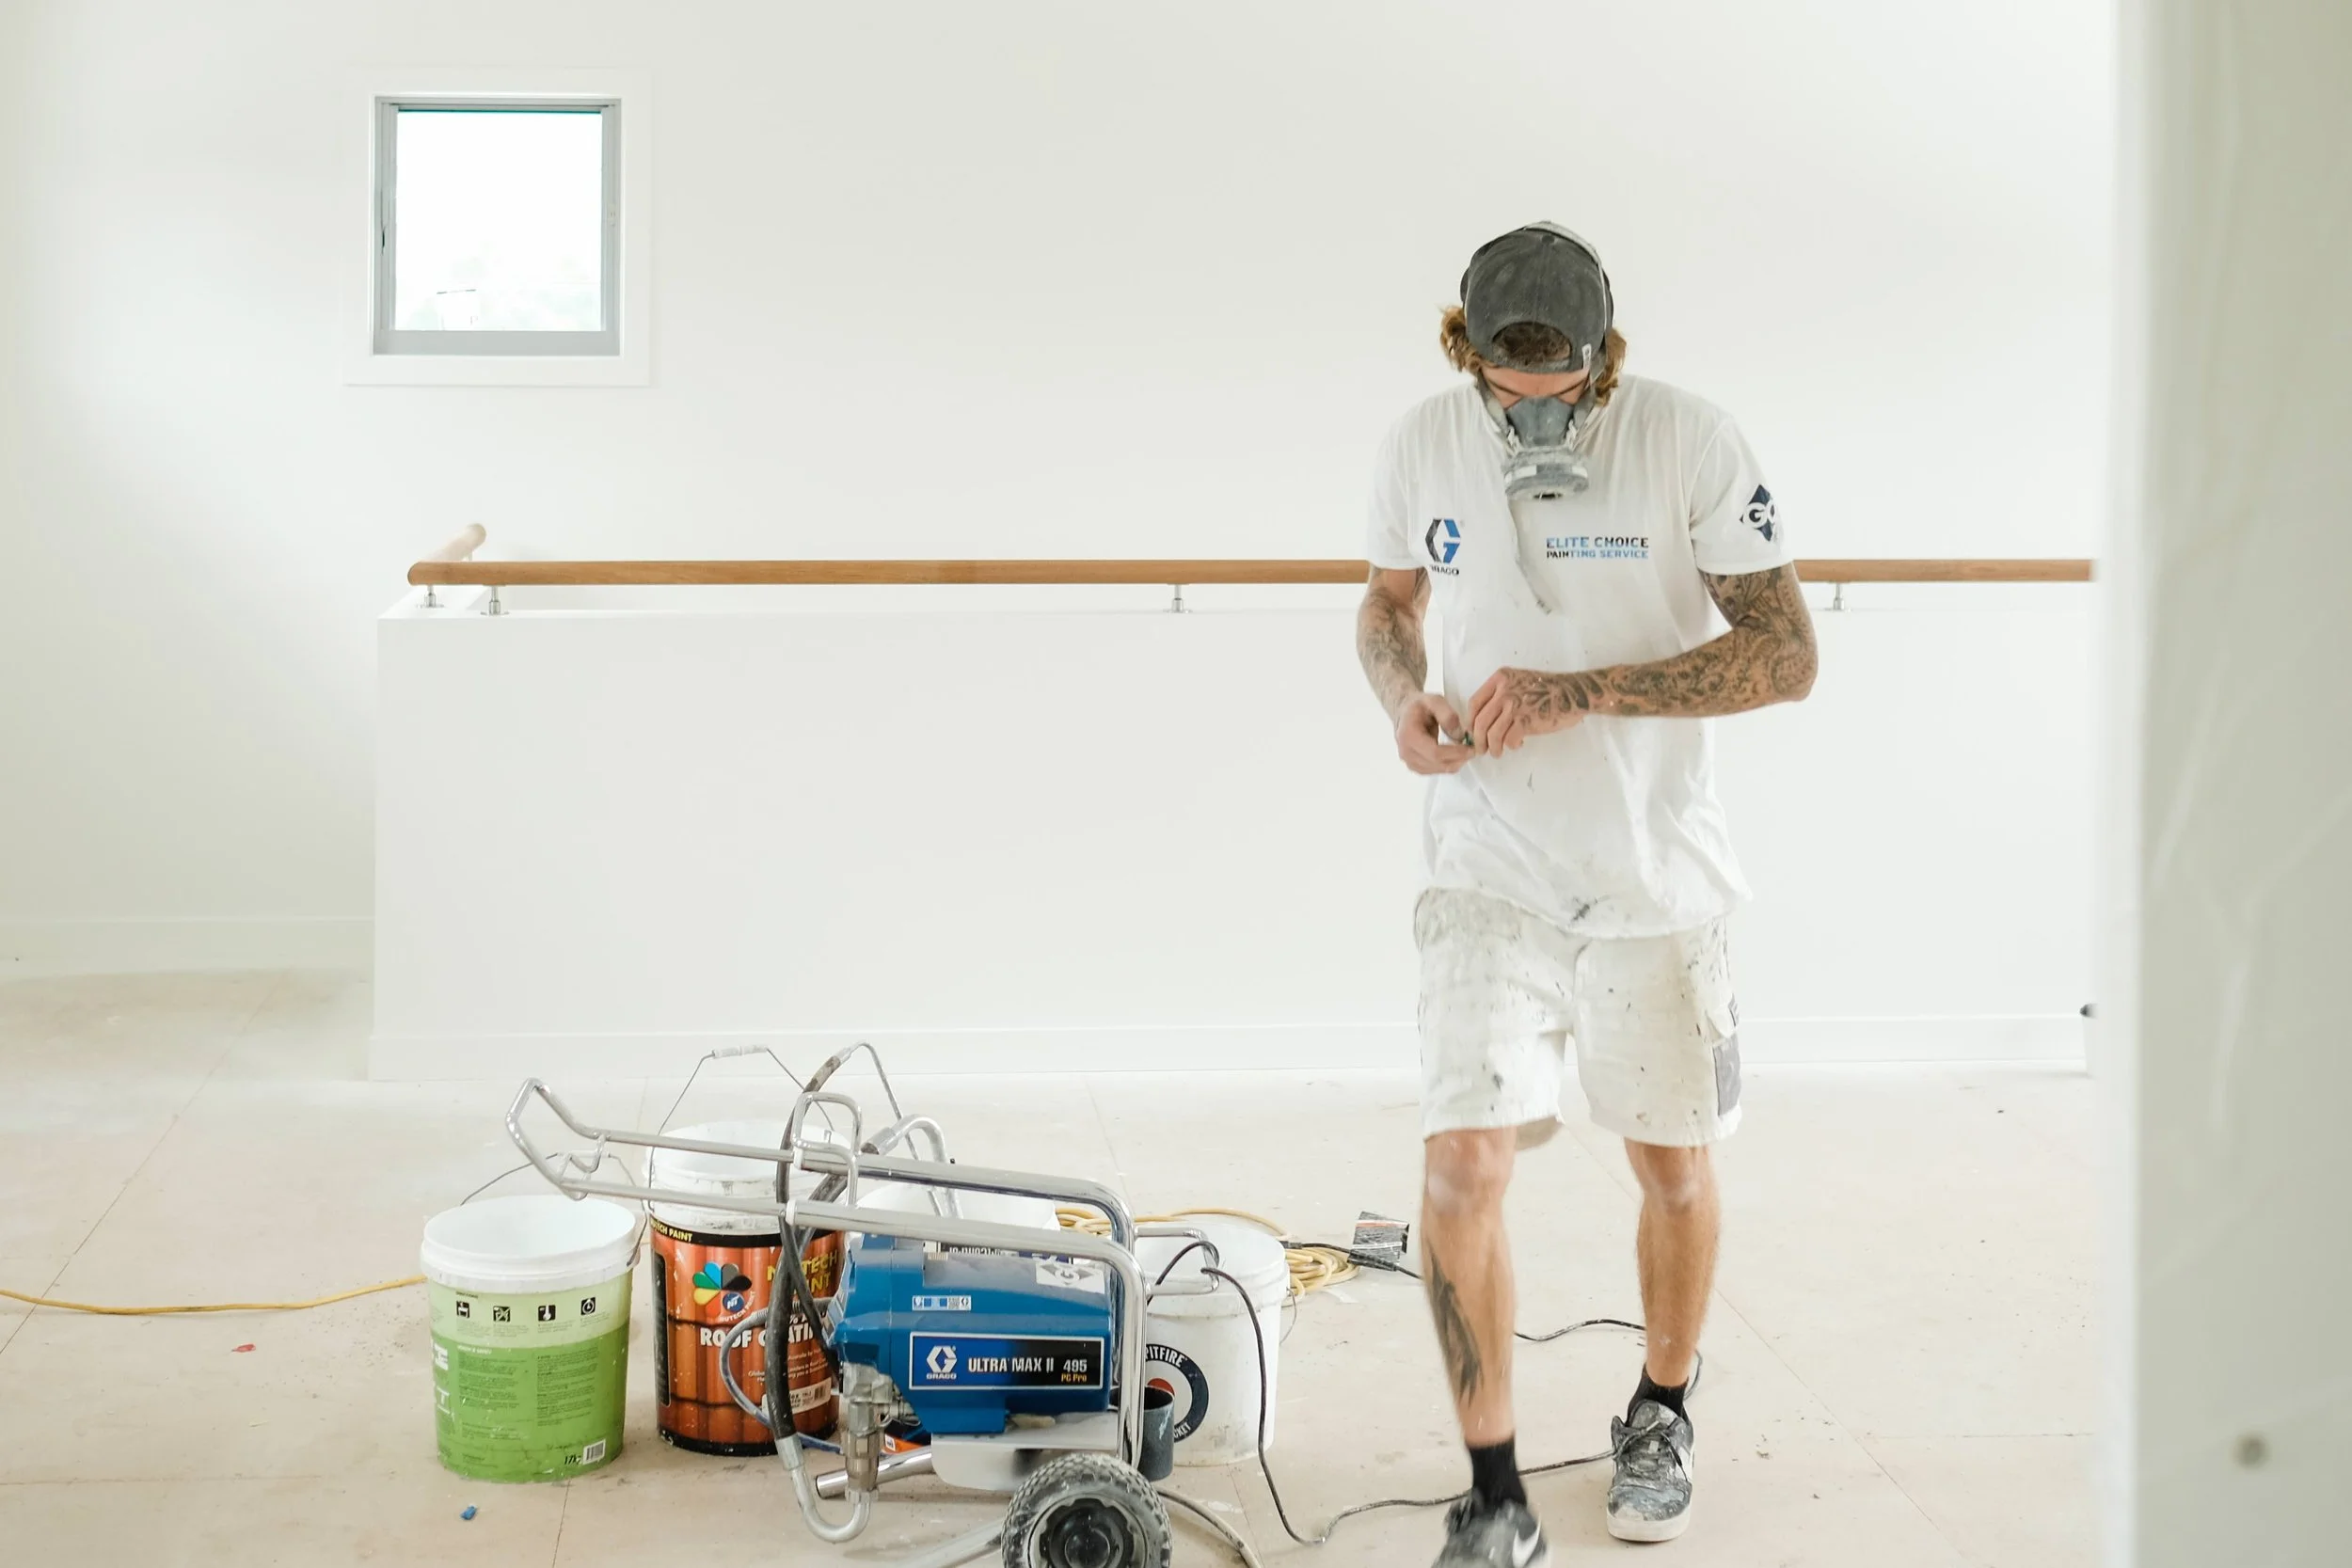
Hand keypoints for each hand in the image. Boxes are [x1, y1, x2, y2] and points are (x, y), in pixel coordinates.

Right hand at [1392, 692, 1473, 774]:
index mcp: (1409, 735)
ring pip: (1439, 770)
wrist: (1406, 712)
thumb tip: (1459, 735)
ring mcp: (1410, 761)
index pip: (1434, 752)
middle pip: (1438, 764)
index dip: (1455, 753)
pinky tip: (1455, 755)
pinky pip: (1437, 771)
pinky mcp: (1416, 767)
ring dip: (1456, 762)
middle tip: (1473, 749)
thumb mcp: (1434, 700)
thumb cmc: (1419, 706)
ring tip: (1465, 750)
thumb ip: (1448, 715)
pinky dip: (1449, 765)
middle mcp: (1406, 752)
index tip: (1470, 748)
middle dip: (1459, 758)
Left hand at [1467, 668, 1592, 756]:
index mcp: (1500, 679)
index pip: (1474, 703)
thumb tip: (1485, 720)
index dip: (1470, 721)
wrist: (1572, 693)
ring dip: (1492, 747)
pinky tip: (1517, 744)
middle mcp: (1504, 690)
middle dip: (1478, 740)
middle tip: (1481, 749)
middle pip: (1480, 721)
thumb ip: (1501, 695)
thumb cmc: (1547, 689)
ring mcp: (1515, 705)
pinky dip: (1511, 746)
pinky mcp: (1526, 720)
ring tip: (1497, 752)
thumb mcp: (1519, 681)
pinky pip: (1509, 739)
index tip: (1473, 732)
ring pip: (1492, 733)